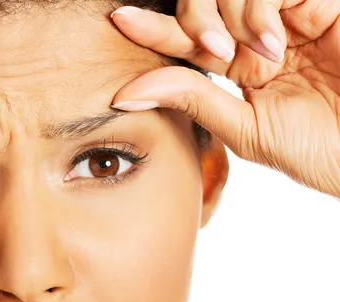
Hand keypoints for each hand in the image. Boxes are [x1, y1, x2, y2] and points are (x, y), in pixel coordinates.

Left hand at [111, 0, 339, 197]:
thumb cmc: (319, 150)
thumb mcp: (246, 129)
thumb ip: (193, 101)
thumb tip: (127, 92)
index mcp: (240, 69)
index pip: (187, 42)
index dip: (153, 29)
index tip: (119, 21)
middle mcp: (259, 38)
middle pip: (201, 5)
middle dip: (193, 20)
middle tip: (212, 49)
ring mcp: (289, 17)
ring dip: (231, 18)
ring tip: (261, 55)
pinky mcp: (319, 2)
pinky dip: (260, 10)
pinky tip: (276, 41)